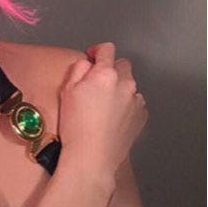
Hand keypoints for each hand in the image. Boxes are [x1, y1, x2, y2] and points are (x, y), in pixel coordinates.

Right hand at [57, 42, 147, 178]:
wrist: (92, 157)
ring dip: (119, 88)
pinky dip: (126, 105)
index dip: (97, 51)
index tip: (91, 58)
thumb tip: (89, 64)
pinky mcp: (141, 118)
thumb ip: (79, 69)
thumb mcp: (67, 91)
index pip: (107, 49)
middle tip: (95, 84)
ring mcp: (136, 101)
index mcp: (106, 74)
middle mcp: (126, 84)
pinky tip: (113, 117)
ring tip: (104, 105)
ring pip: (129, 85)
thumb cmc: (75, 124)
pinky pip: (135, 103)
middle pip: (122, 65)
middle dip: (110, 69)